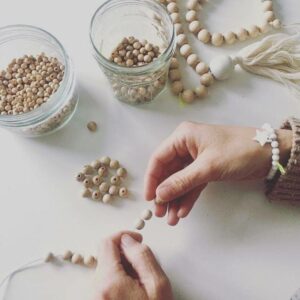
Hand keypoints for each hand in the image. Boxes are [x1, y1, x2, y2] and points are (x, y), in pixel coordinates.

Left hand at [94, 231, 172, 299]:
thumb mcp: (158, 286)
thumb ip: (143, 256)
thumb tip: (127, 240)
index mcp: (108, 282)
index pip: (106, 243)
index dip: (123, 236)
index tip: (135, 239)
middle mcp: (94, 290)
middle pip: (106, 257)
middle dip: (124, 257)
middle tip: (142, 270)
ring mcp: (91, 299)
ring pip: (105, 270)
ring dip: (121, 271)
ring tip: (138, 288)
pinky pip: (103, 284)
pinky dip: (116, 282)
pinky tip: (129, 295)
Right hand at [144, 122, 291, 224]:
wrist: (269, 154)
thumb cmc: (238, 151)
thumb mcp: (207, 167)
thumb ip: (182, 181)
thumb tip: (159, 195)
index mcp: (183, 137)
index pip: (159, 159)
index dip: (152, 179)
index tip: (149, 198)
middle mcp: (186, 146)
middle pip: (168, 172)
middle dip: (165, 193)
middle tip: (160, 213)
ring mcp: (196, 159)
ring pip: (179, 181)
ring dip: (175, 199)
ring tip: (172, 219)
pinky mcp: (205, 169)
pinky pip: (192, 184)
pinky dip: (188, 197)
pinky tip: (184, 211)